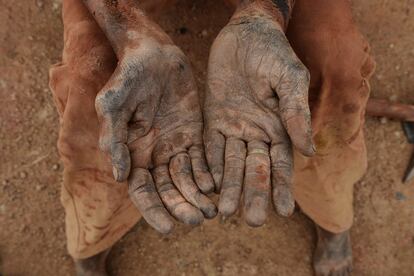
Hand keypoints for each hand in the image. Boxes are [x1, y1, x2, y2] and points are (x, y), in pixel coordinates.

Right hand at [97, 38, 215, 232]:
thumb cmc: (128, 76)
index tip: (169, 228)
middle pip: (167, 189)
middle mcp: (154, 154)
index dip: (154, 211)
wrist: (153, 53)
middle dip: (181, 206)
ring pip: (187, 178)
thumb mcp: (114, 103)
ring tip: (211, 210)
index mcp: (132, 153)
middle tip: (197, 220)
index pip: (142, 191)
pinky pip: (201, 159)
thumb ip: (115, 138)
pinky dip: (207, 173)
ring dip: (197, 195)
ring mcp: (174, 145)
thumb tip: (120, 176)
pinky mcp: (193, 134)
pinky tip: (215, 185)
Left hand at [204, 12, 313, 225]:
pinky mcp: (213, 120)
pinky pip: (210, 147)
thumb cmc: (273, 52)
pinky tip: (207, 186)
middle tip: (253, 221)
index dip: (282, 187)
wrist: (243, 33)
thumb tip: (308, 151)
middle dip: (254, 194)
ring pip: (231, 164)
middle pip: (256, 170)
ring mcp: (234, 128)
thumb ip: (296, 113)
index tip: (284, 211)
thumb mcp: (289, 78)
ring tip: (225, 212)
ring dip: (229, 187)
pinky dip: (209, 166)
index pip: (282, 164)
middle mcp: (257, 133)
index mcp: (280, 127)